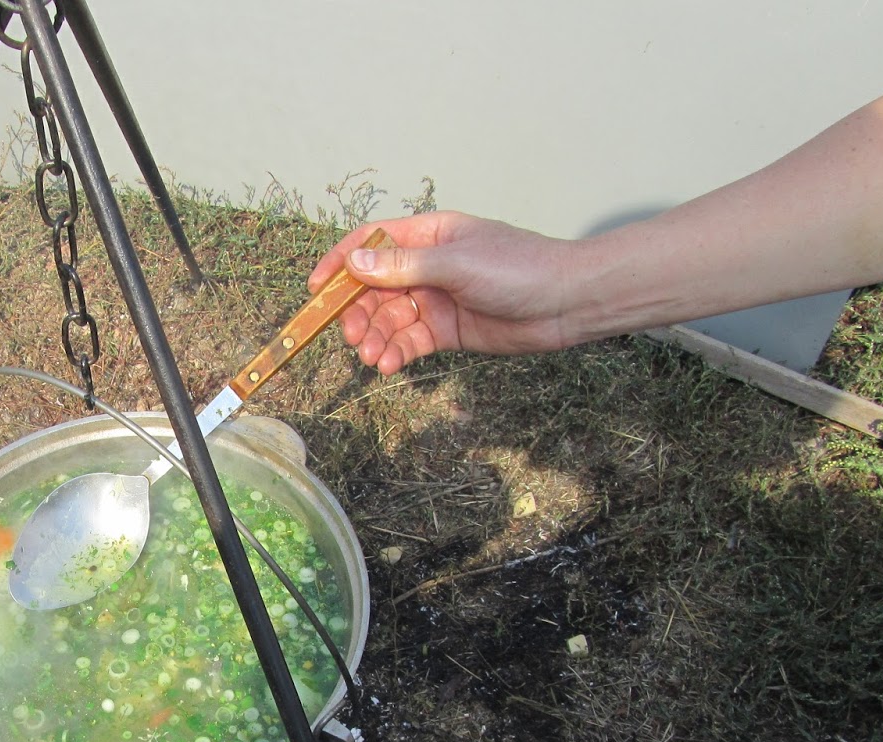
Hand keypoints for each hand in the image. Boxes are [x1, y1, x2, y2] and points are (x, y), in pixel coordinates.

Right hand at [308, 212, 581, 374]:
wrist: (565, 303)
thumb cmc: (519, 269)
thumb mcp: (456, 263)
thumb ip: (404, 267)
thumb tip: (355, 264)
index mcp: (429, 236)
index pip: (371, 244)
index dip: (340, 263)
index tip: (317, 289)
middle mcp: (427, 266)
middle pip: (373, 288)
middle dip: (357, 312)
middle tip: (352, 336)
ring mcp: (435, 299)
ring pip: (388, 318)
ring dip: (375, 337)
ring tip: (372, 357)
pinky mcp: (446, 331)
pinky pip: (409, 341)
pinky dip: (395, 353)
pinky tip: (389, 365)